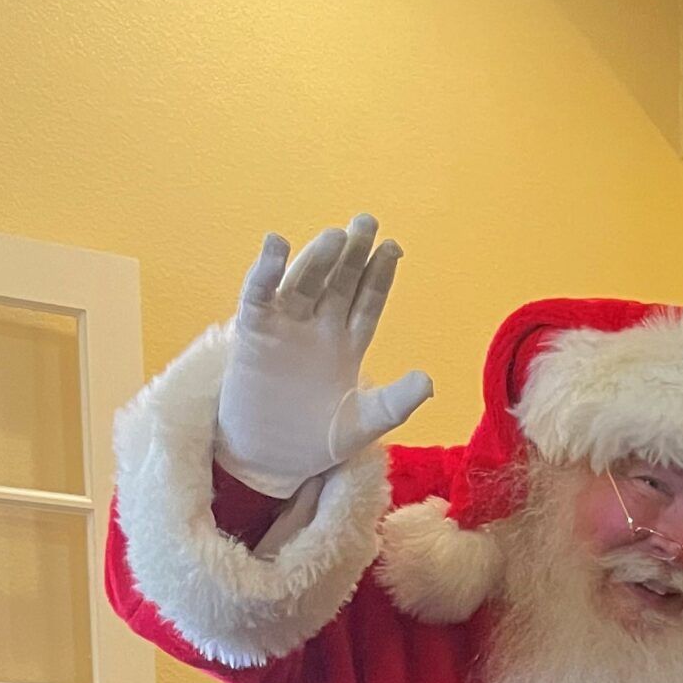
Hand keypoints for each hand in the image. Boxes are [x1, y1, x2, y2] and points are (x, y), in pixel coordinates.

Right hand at [216, 215, 431, 498]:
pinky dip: (265, 272)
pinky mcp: (254, 333)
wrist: (273, 460)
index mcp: (348, 342)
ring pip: (303, 283)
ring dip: (317, 258)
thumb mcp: (364, 424)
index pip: (367, 300)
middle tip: (367, 222)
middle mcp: (318, 326)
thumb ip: (396, 402)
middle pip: (338, 282)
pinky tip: (276, 247)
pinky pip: (258, 296)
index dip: (379, 275)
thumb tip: (429, 381)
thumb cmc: (319, 440)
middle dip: (352, 253)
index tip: (393, 247)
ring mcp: (285, 326)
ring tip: (334, 237)